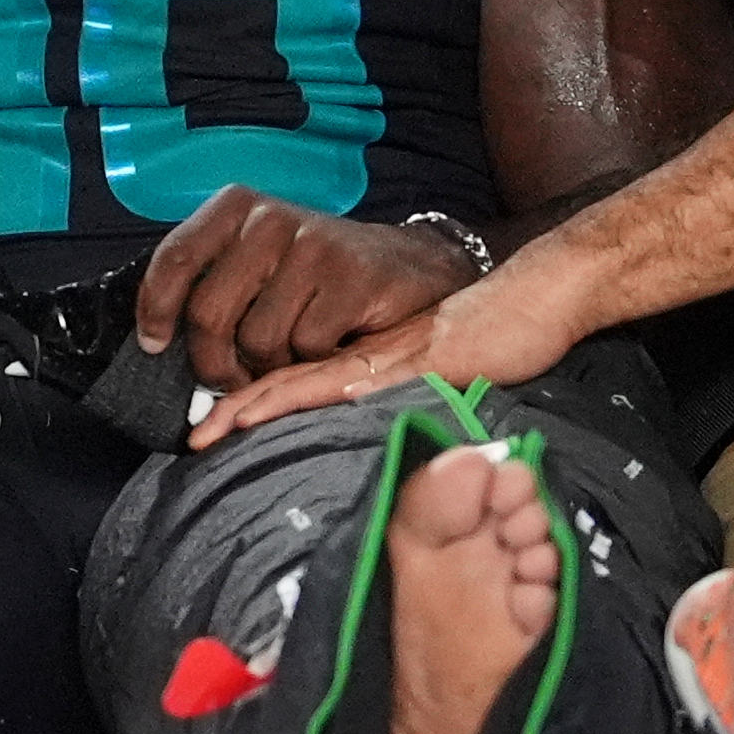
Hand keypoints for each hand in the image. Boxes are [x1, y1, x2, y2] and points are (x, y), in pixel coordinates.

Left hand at [133, 188, 486, 390]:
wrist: (407, 266)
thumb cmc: (314, 275)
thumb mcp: (256, 262)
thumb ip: (212, 285)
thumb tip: (158, 342)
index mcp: (236, 207)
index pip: (176, 258)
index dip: (157, 308)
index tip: (156, 345)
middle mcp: (270, 219)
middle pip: (209, 312)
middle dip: (212, 362)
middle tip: (228, 378)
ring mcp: (314, 246)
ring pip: (258, 339)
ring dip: (267, 366)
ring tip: (287, 354)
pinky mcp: (353, 278)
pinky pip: (305, 346)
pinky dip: (310, 362)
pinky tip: (325, 346)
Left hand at [185, 255, 592, 448]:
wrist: (537, 296)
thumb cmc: (495, 337)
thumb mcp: (436, 370)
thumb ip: (400, 390)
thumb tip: (367, 423)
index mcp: (370, 359)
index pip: (298, 380)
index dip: (253, 403)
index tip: (212, 429)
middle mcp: (371, 355)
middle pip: (291, 379)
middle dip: (240, 409)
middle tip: (195, 438)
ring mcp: (395, 355)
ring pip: (316, 379)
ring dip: (266, 404)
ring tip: (221, 427)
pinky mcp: (425, 361)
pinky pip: (367, 379)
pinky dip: (328, 395)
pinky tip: (301, 404)